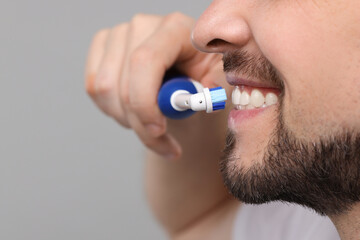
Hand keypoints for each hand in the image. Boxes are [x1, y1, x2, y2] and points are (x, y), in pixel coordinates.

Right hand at [85, 12, 223, 159]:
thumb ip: (218, 87)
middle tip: (163, 142)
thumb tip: (207, 97)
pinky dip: (112, 110)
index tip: (157, 130)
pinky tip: (135, 113)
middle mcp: (142, 25)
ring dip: (127, 120)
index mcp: (175, 28)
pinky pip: (94, 87)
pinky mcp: (102, 46)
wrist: (187, 73)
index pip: (145, 61)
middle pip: (122, 82)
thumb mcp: (221, 82)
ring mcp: (118, 34)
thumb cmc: (206, 77)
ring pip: (104, 90)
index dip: (145, 101)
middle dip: (140, 123)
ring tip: (152, 125)